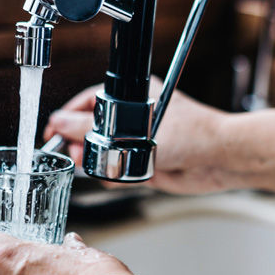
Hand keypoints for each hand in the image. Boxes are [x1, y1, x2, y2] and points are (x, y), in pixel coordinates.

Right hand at [43, 77, 239, 193]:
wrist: (221, 160)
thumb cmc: (192, 133)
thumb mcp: (136, 128)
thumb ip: (95, 129)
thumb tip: (62, 123)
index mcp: (135, 97)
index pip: (91, 101)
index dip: (69, 116)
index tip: (53, 130)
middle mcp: (136, 119)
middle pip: (94, 130)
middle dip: (81, 143)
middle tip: (70, 153)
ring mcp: (141, 143)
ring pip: (105, 154)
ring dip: (97, 162)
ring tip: (92, 166)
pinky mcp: (147, 165)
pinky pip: (120, 172)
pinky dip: (115, 177)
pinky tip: (116, 177)